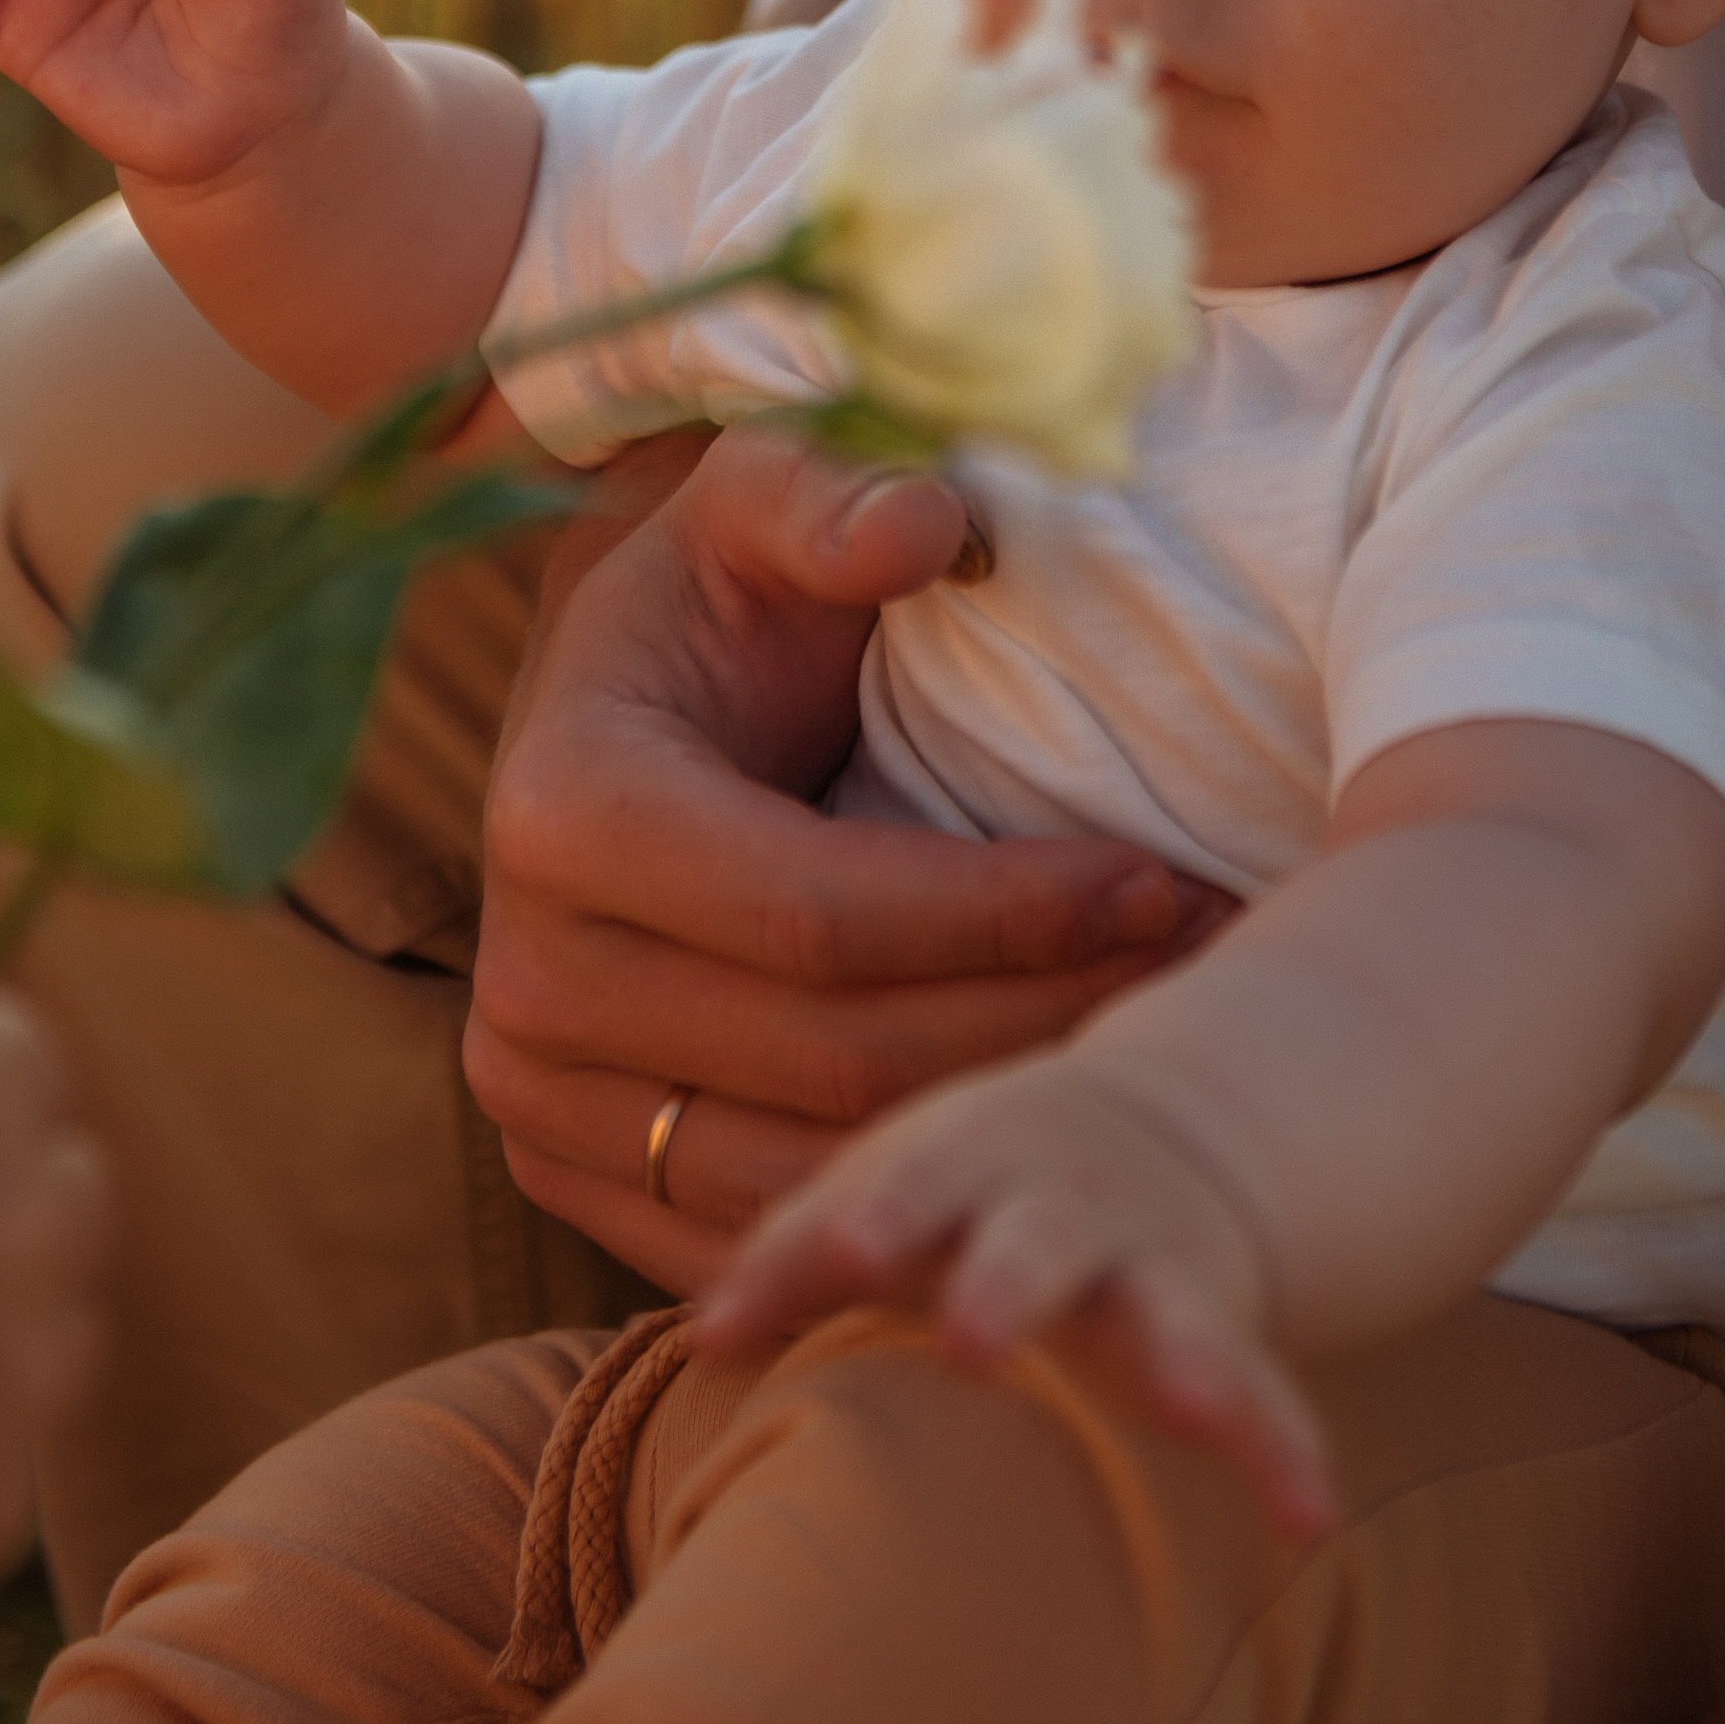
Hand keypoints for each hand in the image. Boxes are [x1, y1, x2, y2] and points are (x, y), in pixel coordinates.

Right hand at [463, 421, 1233, 1288]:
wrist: (624, 709)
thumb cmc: (723, 595)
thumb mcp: (762, 503)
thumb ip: (835, 497)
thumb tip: (927, 524)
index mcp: (563, 810)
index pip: (817, 912)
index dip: (1004, 912)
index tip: (1156, 880)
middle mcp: (526, 981)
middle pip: (828, 1058)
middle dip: (1034, 1019)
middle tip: (1198, 966)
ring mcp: (540, 1098)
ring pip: (808, 1170)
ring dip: (996, 1123)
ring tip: (1149, 1044)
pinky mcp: (577, 1178)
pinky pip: (766, 1226)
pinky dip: (911, 1190)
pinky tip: (1037, 1122)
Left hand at [693, 1052, 1335, 1539]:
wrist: (1165, 1127)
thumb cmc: (974, 1182)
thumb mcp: (889, 1189)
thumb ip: (796, 1257)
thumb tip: (705, 1340)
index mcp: (970, 1159)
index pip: (914, 1180)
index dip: (883, 1210)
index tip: (848, 1247)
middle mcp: (1066, 1204)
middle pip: (1036, 1239)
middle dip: (1009, 1281)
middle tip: (974, 1335)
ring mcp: (1153, 1264)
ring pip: (1169, 1306)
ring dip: (1182, 1353)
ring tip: (1191, 1410)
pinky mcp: (1221, 1329)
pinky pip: (1265, 1393)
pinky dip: (1284, 1451)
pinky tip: (1307, 1521)